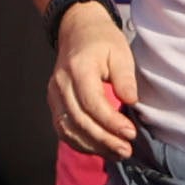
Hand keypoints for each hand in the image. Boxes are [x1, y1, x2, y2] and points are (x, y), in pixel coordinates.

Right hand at [47, 0, 140, 156]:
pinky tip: (99, 148)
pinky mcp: (54, 103)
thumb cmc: (103, 41)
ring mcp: (54, 94)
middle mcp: (61, 83)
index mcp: (78, 68)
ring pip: (68, 129)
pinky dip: (80, 143)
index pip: (92, 103)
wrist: (78, 31)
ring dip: (92, 146)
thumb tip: (130, 102)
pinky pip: (63, 129)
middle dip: (104, 140)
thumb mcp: (120, 52)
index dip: (111, 122)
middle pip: (79, 120)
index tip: (130, 133)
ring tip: (116, 153)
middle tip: (126, 150)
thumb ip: (125, 77)